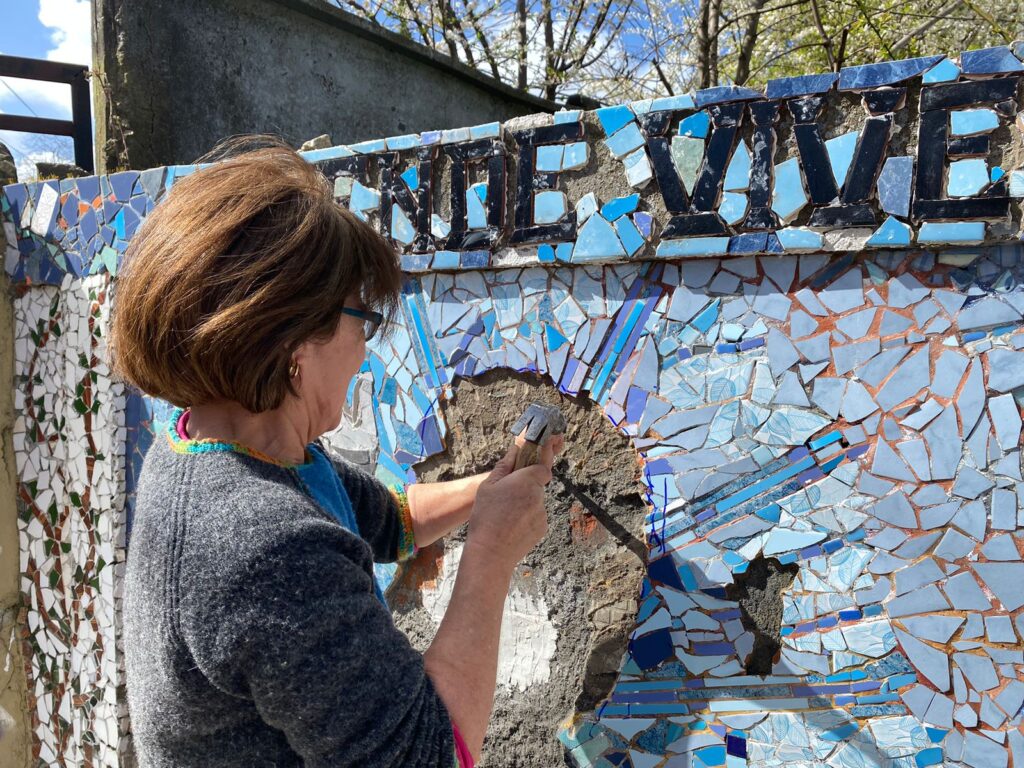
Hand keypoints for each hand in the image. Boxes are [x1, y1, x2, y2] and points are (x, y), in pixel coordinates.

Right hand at [465, 434, 562, 569]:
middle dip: (525, 488)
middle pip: (537, 486)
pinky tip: (511, 526)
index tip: (523, 473)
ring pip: (536, 502)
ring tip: (505, 516)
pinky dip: (527, 519)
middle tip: (506, 498)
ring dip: (525, 504)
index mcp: (526, 481)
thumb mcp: (487, 487)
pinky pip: (536, 517)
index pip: (542, 467)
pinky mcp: (543, 528)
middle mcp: (539, 496)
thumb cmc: (486, 517)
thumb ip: (504, 466)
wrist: (490, 552)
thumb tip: (514, 450)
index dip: (533, 469)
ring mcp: (542, 513)